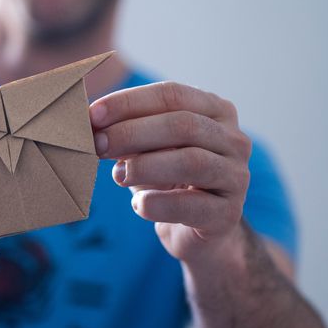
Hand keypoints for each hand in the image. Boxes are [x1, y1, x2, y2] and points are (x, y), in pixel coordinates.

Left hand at [89, 81, 251, 262]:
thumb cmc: (166, 179)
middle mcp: (233, 139)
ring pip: (192, 161)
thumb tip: (90, 123)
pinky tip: (138, 204)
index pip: (172, 95)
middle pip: (182, 125)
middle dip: (131, 133)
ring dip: (145, 166)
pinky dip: (158, 204)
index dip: (129, 102)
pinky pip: (192, 205)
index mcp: (215, 110)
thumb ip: (126, 133)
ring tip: (117, 175)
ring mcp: (236, 176)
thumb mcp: (146, 150)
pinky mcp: (228, 214)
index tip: (93, 115)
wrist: (194, 232)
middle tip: (97, 144)